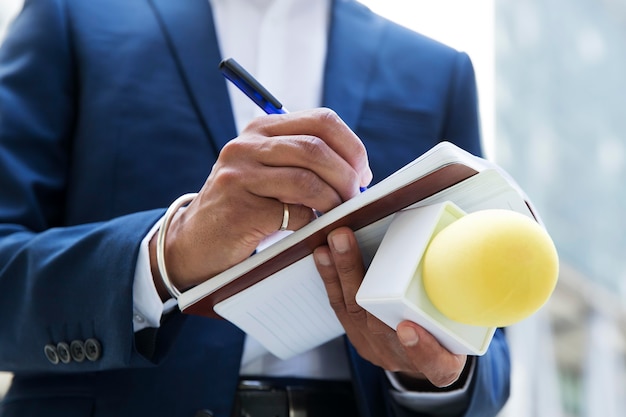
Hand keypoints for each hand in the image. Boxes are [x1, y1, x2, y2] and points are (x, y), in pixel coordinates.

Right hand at [151, 108, 371, 298]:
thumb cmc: (245, 207)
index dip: (352, 146)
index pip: (321, 121)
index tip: (362, 171)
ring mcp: (239, 175)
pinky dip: (312, 222)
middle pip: (315, 148)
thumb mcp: (269, 172)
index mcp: (261, 129)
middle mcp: (247, 145)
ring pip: (307, 179)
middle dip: (347, 176)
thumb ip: (304, 161)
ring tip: (339, 213)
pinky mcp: (239, 208)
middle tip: (357, 197)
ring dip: (334, 200)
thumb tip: (359, 171)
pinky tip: (313, 227)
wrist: (195, 240)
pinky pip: (293, 212)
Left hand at [313, 227, 467, 387]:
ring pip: (353, 312)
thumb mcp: (470, 330)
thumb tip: (467, 247)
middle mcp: (404, 359)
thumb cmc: (450, 335)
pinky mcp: (358, 336)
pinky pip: (341, 308)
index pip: (436, 365)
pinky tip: (323, 256)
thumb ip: (469, 304)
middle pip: (379, 327)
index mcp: (442, 364)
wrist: (428, 361)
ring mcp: (376, 349)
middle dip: (358, 279)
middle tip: (345, 243)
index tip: (409, 329)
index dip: (423, 349)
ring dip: (339, 273)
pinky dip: (331, 279)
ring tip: (331, 243)